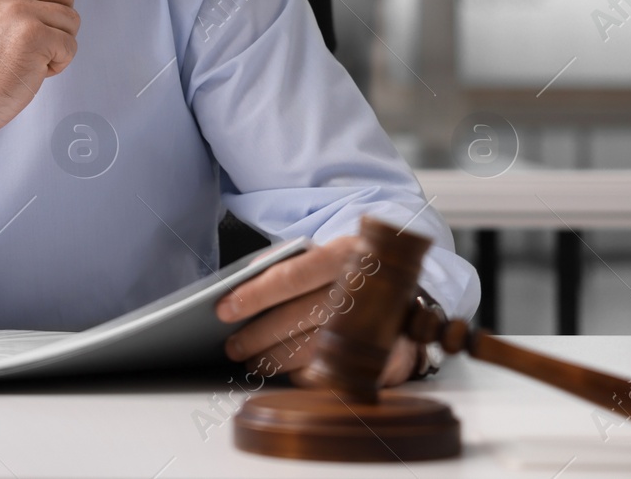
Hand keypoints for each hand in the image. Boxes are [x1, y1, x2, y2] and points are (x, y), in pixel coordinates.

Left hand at [214, 235, 420, 387]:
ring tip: (251, 361)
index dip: (255, 294)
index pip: (292, 276)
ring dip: (275, 360)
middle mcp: (366, 289)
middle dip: (259, 335)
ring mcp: (381, 325)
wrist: (407, 295)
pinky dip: (304, 375)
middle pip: (300, 317)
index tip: (223, 309)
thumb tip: (241, 284)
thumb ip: (285, 265)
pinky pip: (335, 373)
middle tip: (231, 346)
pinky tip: (284, 373)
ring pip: (315, 350)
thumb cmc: (347, 274)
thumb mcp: (322, 256)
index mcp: (346, 254)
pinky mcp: (389, 360)